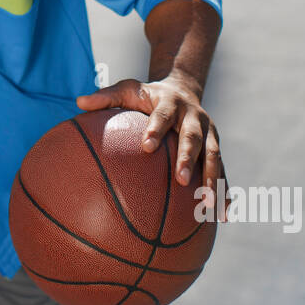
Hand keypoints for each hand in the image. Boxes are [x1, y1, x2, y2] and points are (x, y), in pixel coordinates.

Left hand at [75, 74, 224, 216]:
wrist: (183, 89)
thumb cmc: (147, 95)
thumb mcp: (127, 89)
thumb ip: (106, 96)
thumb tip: (79, 102)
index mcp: (171, 102)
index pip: (163, 115)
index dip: (157, 129)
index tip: (146, 146)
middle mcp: (195, 117)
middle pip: (193, 138)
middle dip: (189, 158)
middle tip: (180, 180)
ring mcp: (210, 133)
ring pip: (214, 157)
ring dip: (213, 180)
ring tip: (208, 205)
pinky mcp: (216, 147)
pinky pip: (222, 171)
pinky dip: (225, 192)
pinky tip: (223, 216)